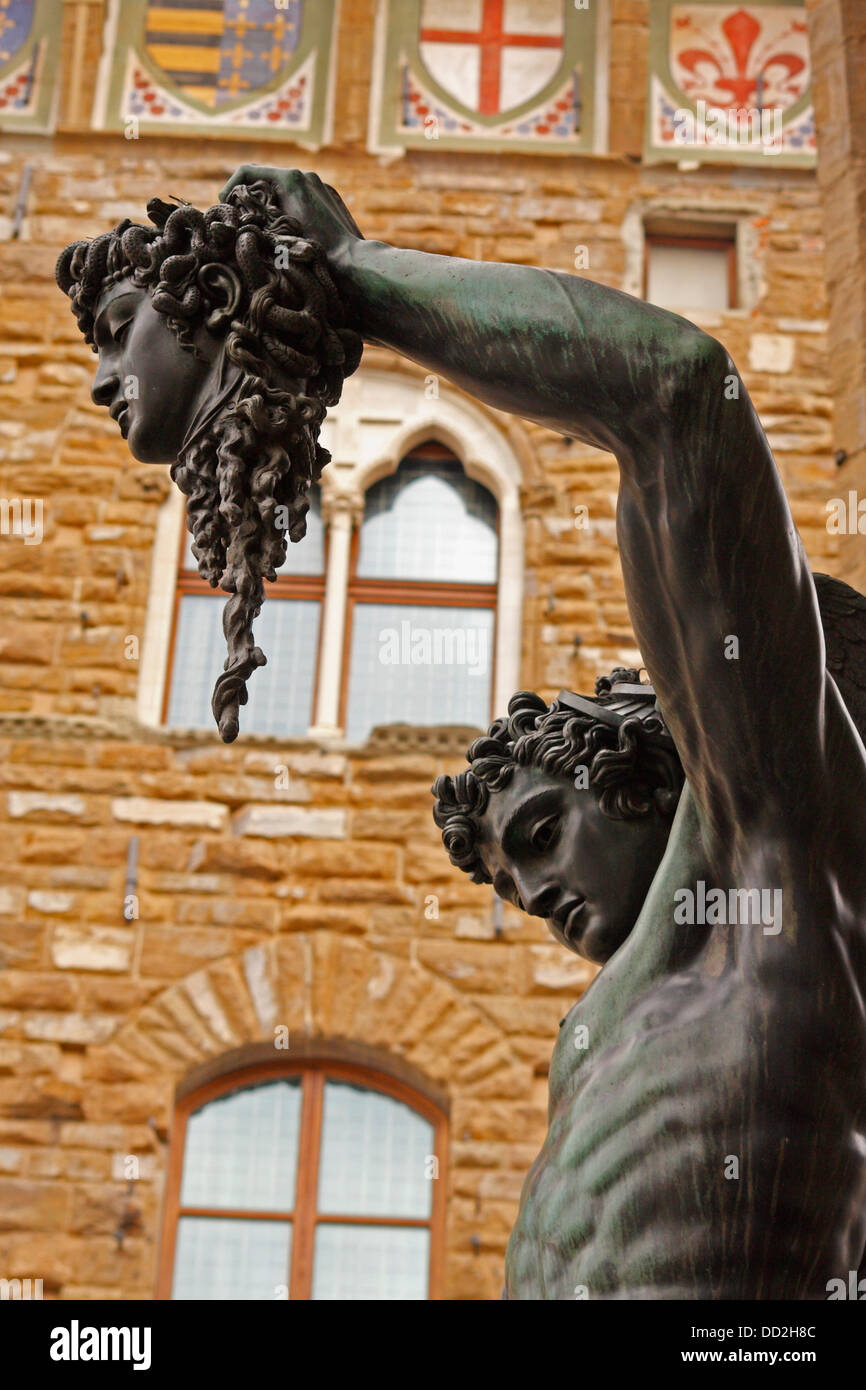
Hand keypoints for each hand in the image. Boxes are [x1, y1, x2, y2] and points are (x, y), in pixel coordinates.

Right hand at [219, 165, 364, 281]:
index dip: (231, 186)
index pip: (249, 171)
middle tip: (237, 213)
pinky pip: (301, 194)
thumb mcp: (278, 234)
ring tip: (258, 221)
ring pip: (283, 185)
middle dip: (248, 193)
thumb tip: (238, 214)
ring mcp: (319, 184)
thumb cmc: (315, 253)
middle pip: (266, 176)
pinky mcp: (328, 195)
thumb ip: (257, 217)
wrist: (351, 262)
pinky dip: (286, 203)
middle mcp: (305, 175)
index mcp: (291, 179)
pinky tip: (283, 224)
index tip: (222, 204)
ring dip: (267, 199)